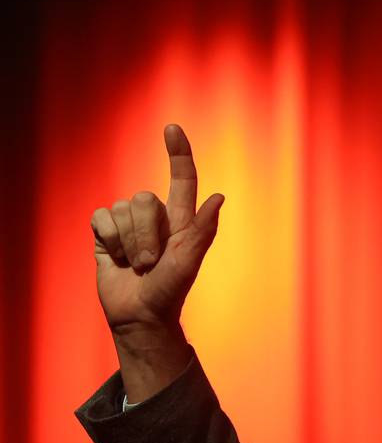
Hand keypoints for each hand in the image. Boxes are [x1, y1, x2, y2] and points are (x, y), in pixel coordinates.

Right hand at [91, 123, 224, 333]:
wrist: (140, 314)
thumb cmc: (170, 291)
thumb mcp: (189, 262)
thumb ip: (202, 230)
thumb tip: (219, 197)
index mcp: (180, 219)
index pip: (181, 178)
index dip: (178, 153)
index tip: (172, 128)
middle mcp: (154, 216)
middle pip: (144, 199)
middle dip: (147, 234)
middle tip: (153, 262)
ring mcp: (128, 223)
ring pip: (122, 209)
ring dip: (130, 243)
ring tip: (138, 265)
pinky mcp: (105, 232)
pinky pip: (102, 217)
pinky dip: (110, 240)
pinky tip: (115, 257)